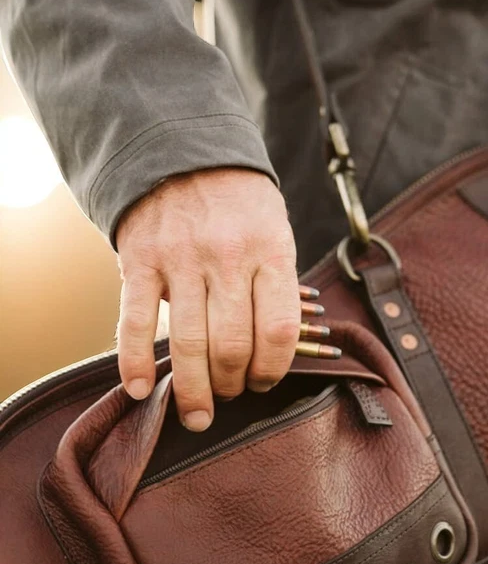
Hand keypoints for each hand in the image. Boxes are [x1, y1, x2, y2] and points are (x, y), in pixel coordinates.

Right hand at [115, 167, 299, 430]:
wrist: (184, 149)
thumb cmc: (239, 206)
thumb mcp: (275, 233)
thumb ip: (274, 288)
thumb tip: (273, 356)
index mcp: (270, 251)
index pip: (278, 331)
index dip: (273, 370)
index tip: (263, 383)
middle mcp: (226, 257)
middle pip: (231, 347)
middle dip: (232, 386)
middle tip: (229, 396)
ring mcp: (179, 259)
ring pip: (187, 344)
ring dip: (193, 391)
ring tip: (196, 414)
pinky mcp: (139, 261)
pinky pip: (133, 323)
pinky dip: (134, 363)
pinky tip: (140, 390)